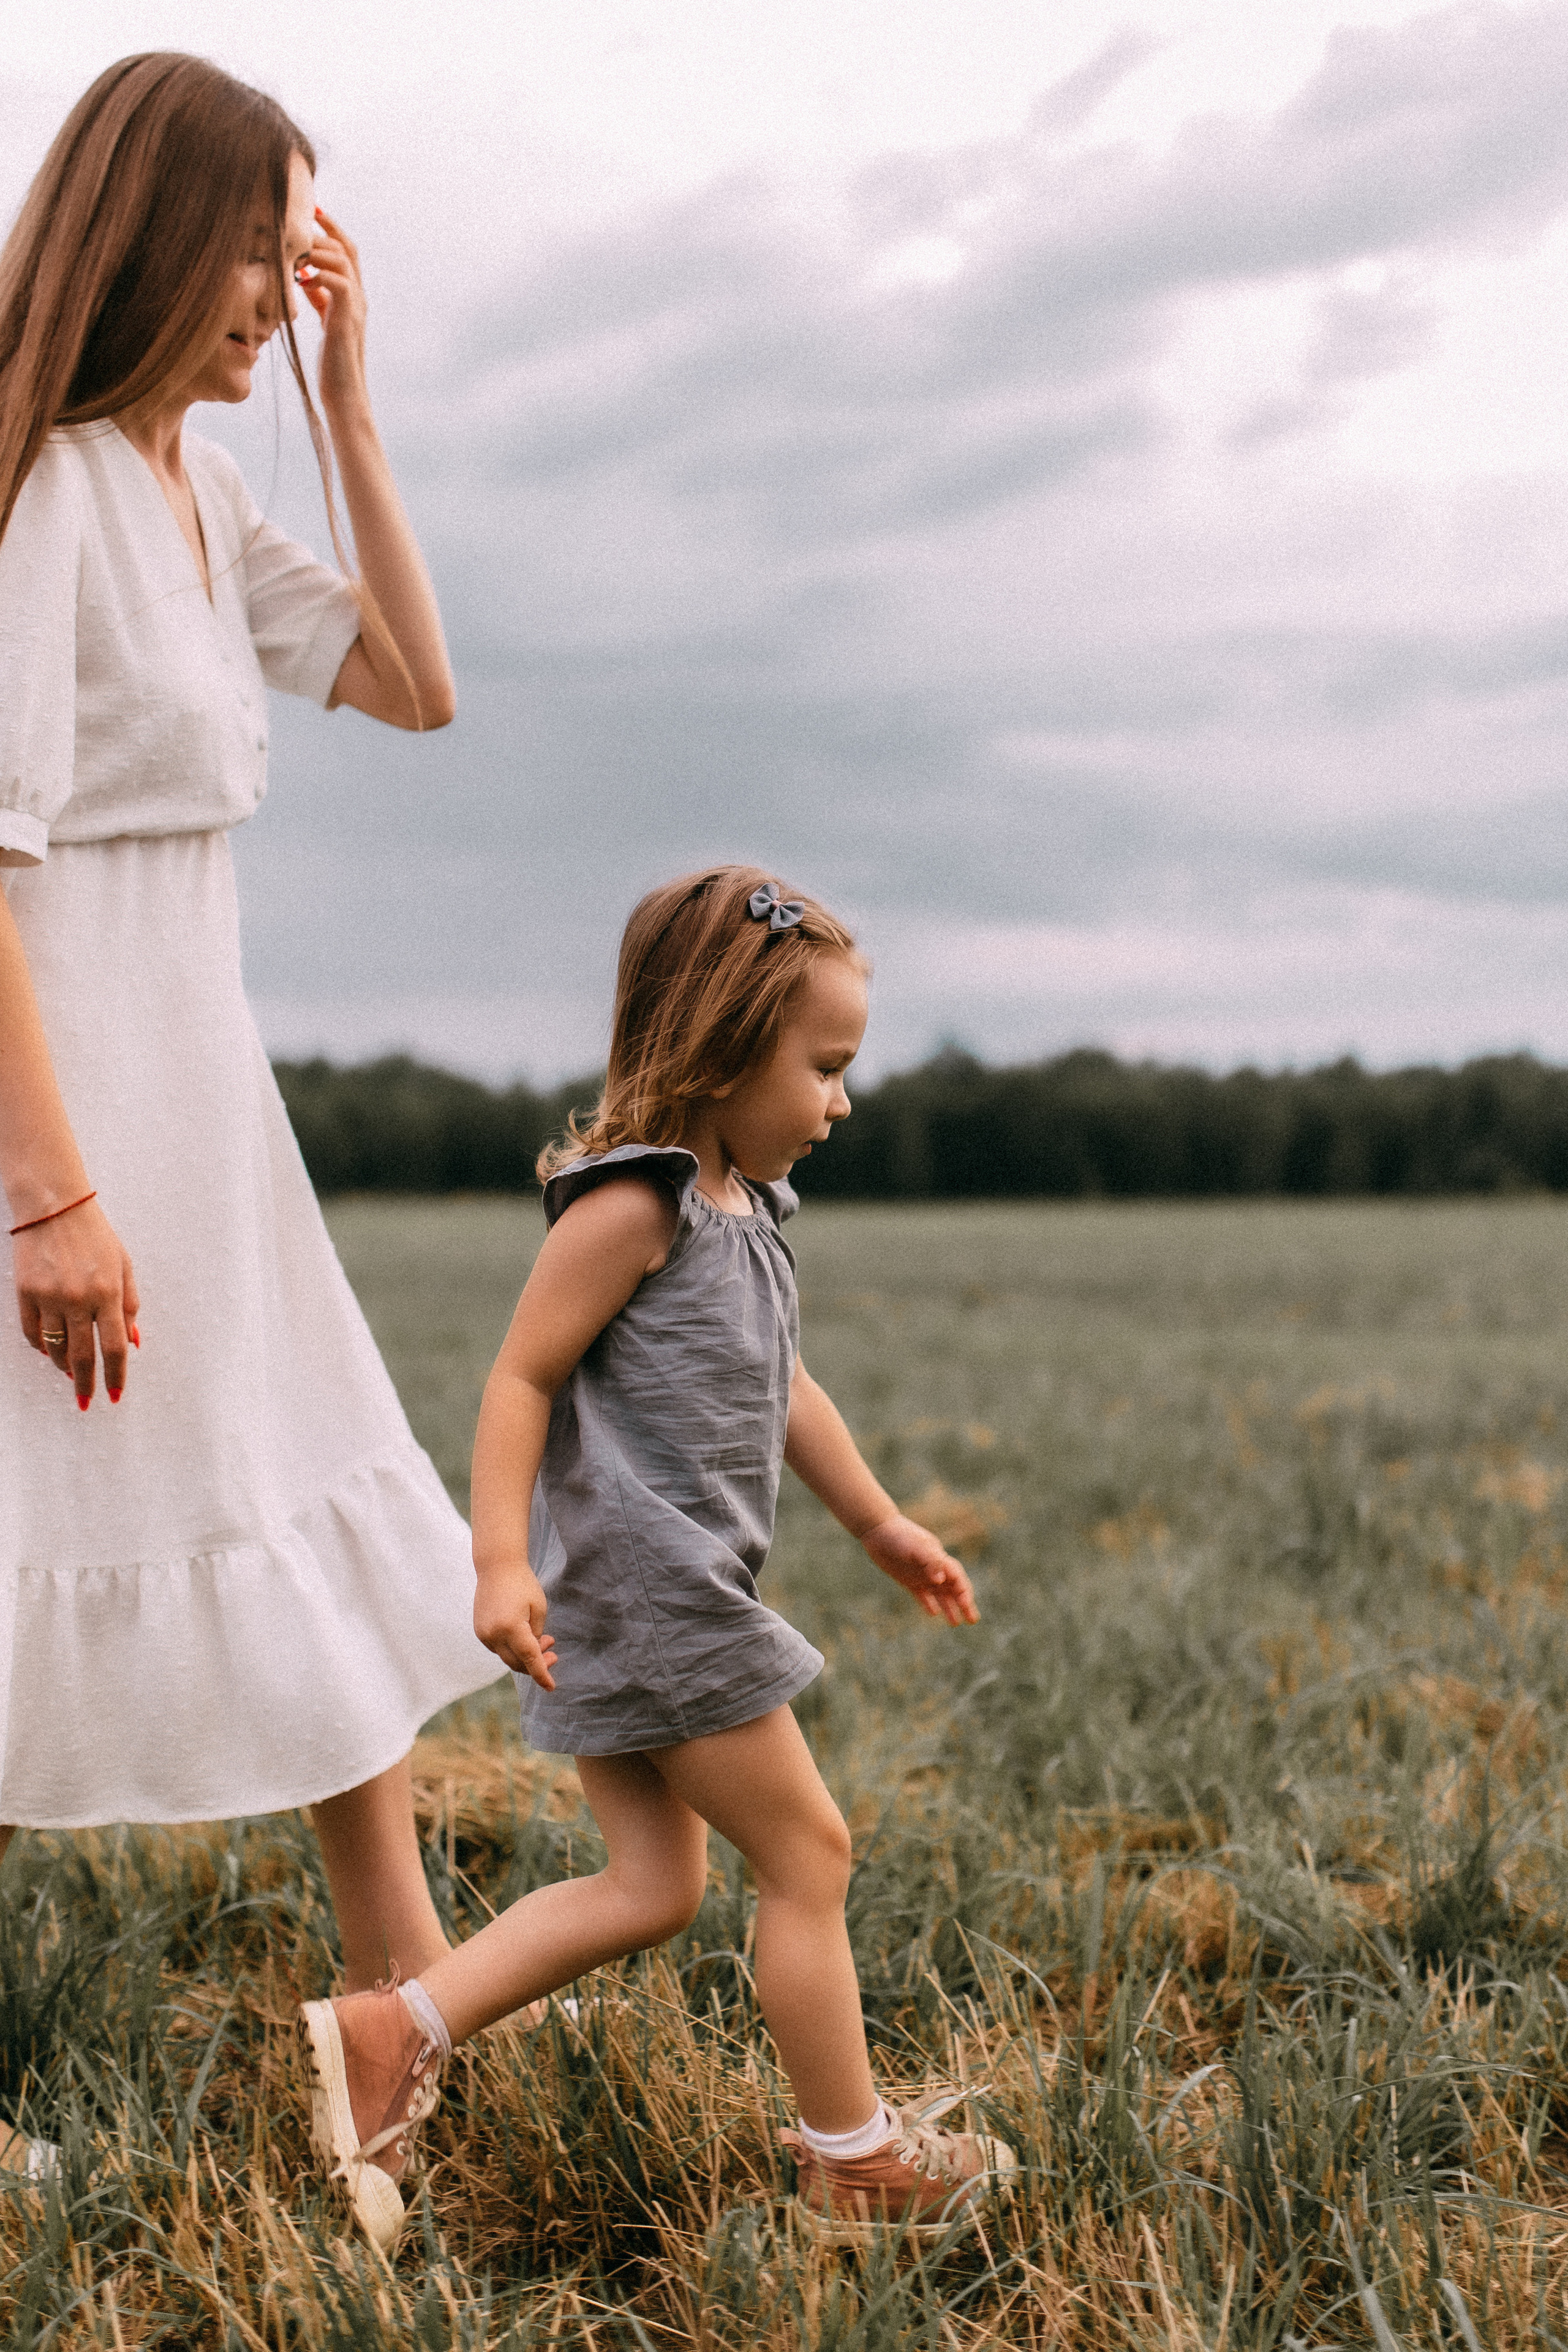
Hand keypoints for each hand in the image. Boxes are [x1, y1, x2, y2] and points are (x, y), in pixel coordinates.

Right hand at [13, 1197, 138, 1408]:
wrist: (53, 1206)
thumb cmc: (95, 1235)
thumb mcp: (124, 1265)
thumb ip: (130, 1305)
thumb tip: (133, 1342)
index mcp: (108, 1292)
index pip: (113, 1347)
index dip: (115, 1376)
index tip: (114, 1395)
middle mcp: (78, 1298)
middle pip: (82, 1355)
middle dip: (87, 1383)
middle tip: (87, 1401)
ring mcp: (49, 1296)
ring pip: (55, 1348)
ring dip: (63, 1367)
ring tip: (71, 1374)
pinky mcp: (25, 1292)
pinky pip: (32, 1332)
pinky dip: (41, 1346)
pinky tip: (48, 1351)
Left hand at [299, 206, 368, 415]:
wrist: (345, 398)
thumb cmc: (332, 367)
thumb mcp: (324, 323)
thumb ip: (319, 299)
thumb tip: (304, 276)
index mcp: (353, 298)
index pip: (346, 252)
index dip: (330, 229)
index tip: (312, 210)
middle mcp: (359, 299)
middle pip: (347, 249)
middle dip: (325, 228)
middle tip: (302, 212)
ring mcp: (355, 309)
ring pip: (343, 261)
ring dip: (317, 248)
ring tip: (295, 244)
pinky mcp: (347, 322)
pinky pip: (338, 284)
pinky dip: (319, 274)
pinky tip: (299, 276)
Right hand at [473, 1558, 557, 1688]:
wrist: (497, 1567)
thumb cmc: (523, 1584)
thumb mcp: (538, 1608)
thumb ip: (536, 1635)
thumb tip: (532, 1653)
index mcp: (511, 1628)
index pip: (529, 1659)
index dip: (541, 1675)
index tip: (551, 1687)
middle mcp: (494, 1634)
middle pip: (517, 1663)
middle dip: (536, 1663)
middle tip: (554, 1653)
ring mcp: (484, 1634)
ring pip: (507, 1657)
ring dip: (524, 1655)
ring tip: (542, 1639)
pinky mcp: (479, 1631)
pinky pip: (499, 1648)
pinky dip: (512, 1648)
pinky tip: (525, 1636)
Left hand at [861, 1513, 978, 1625]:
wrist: (878, 1530)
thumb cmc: (900, 1536)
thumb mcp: (917, 1547)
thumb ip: (930, 1561)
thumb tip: (940, 1579)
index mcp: (940, 1559)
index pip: (958, 1578)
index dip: (965, 1592)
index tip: (966, 1605)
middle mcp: (934, 1569)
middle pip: (954, 1589)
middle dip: (964, 1604)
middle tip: (973, 1620)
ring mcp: (922, 1575)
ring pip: (940, 1595)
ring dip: (949, 1608)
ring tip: (956, 1623)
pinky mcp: (909, 1581)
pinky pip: (922, 1596)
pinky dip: (929, 1604)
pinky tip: (934, 1613)